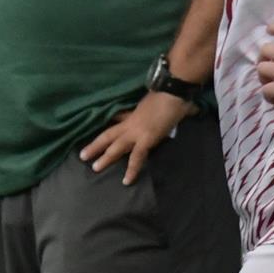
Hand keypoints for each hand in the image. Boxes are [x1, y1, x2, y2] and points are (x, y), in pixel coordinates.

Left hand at [78, 90, 193, 184]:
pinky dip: (131, 169)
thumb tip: (191, 107)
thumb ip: (175, 107)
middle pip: (108, 134)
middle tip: (82, 155)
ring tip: (94, 167)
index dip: (110, 126)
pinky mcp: (146, 139)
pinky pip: (136, 157)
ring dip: (104, 157)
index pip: (118, 119)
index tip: (98, 136)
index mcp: (134, 114)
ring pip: (115, 146)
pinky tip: (126, 181)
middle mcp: (131, 123)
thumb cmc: (172, 94)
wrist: (174, 91)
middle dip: (96, 145)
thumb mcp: (165, 100)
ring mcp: (136, 131)